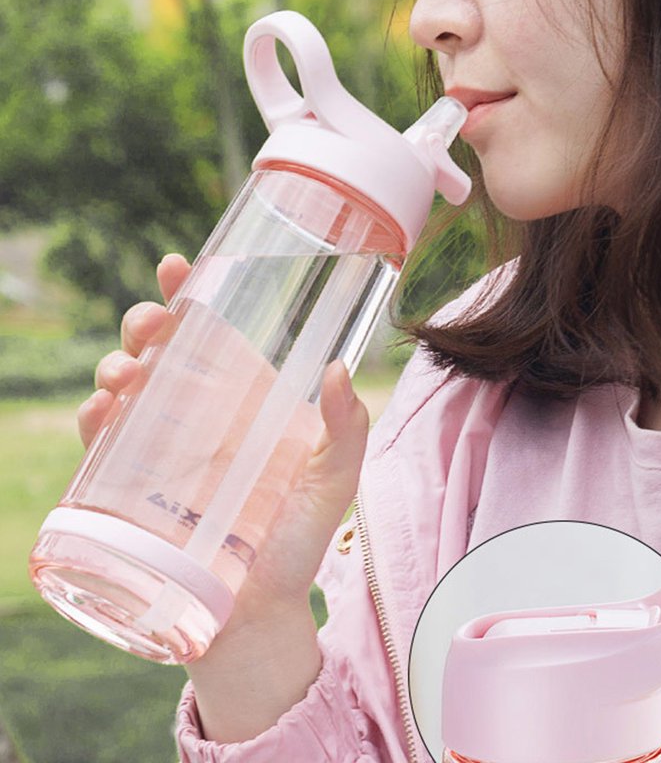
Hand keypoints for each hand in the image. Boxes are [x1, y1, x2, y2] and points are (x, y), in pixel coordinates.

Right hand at [78, 253, 369, 740]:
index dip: (192, 297)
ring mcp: (165, 452)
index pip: (216, 337)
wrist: (255, 615)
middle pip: (163, 353)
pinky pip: (102, 444)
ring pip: (126, 388)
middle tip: (150, 328)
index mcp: (247, 404)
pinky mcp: (134, 489)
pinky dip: (93, 422)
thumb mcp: (334, 482)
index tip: (177, 266)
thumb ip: (346, 430)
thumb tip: (340, 369)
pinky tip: (99, 415)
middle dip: (146, 326)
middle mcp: (203, 419)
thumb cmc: (298, 545)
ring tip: (125, 376)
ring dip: (115, 368)